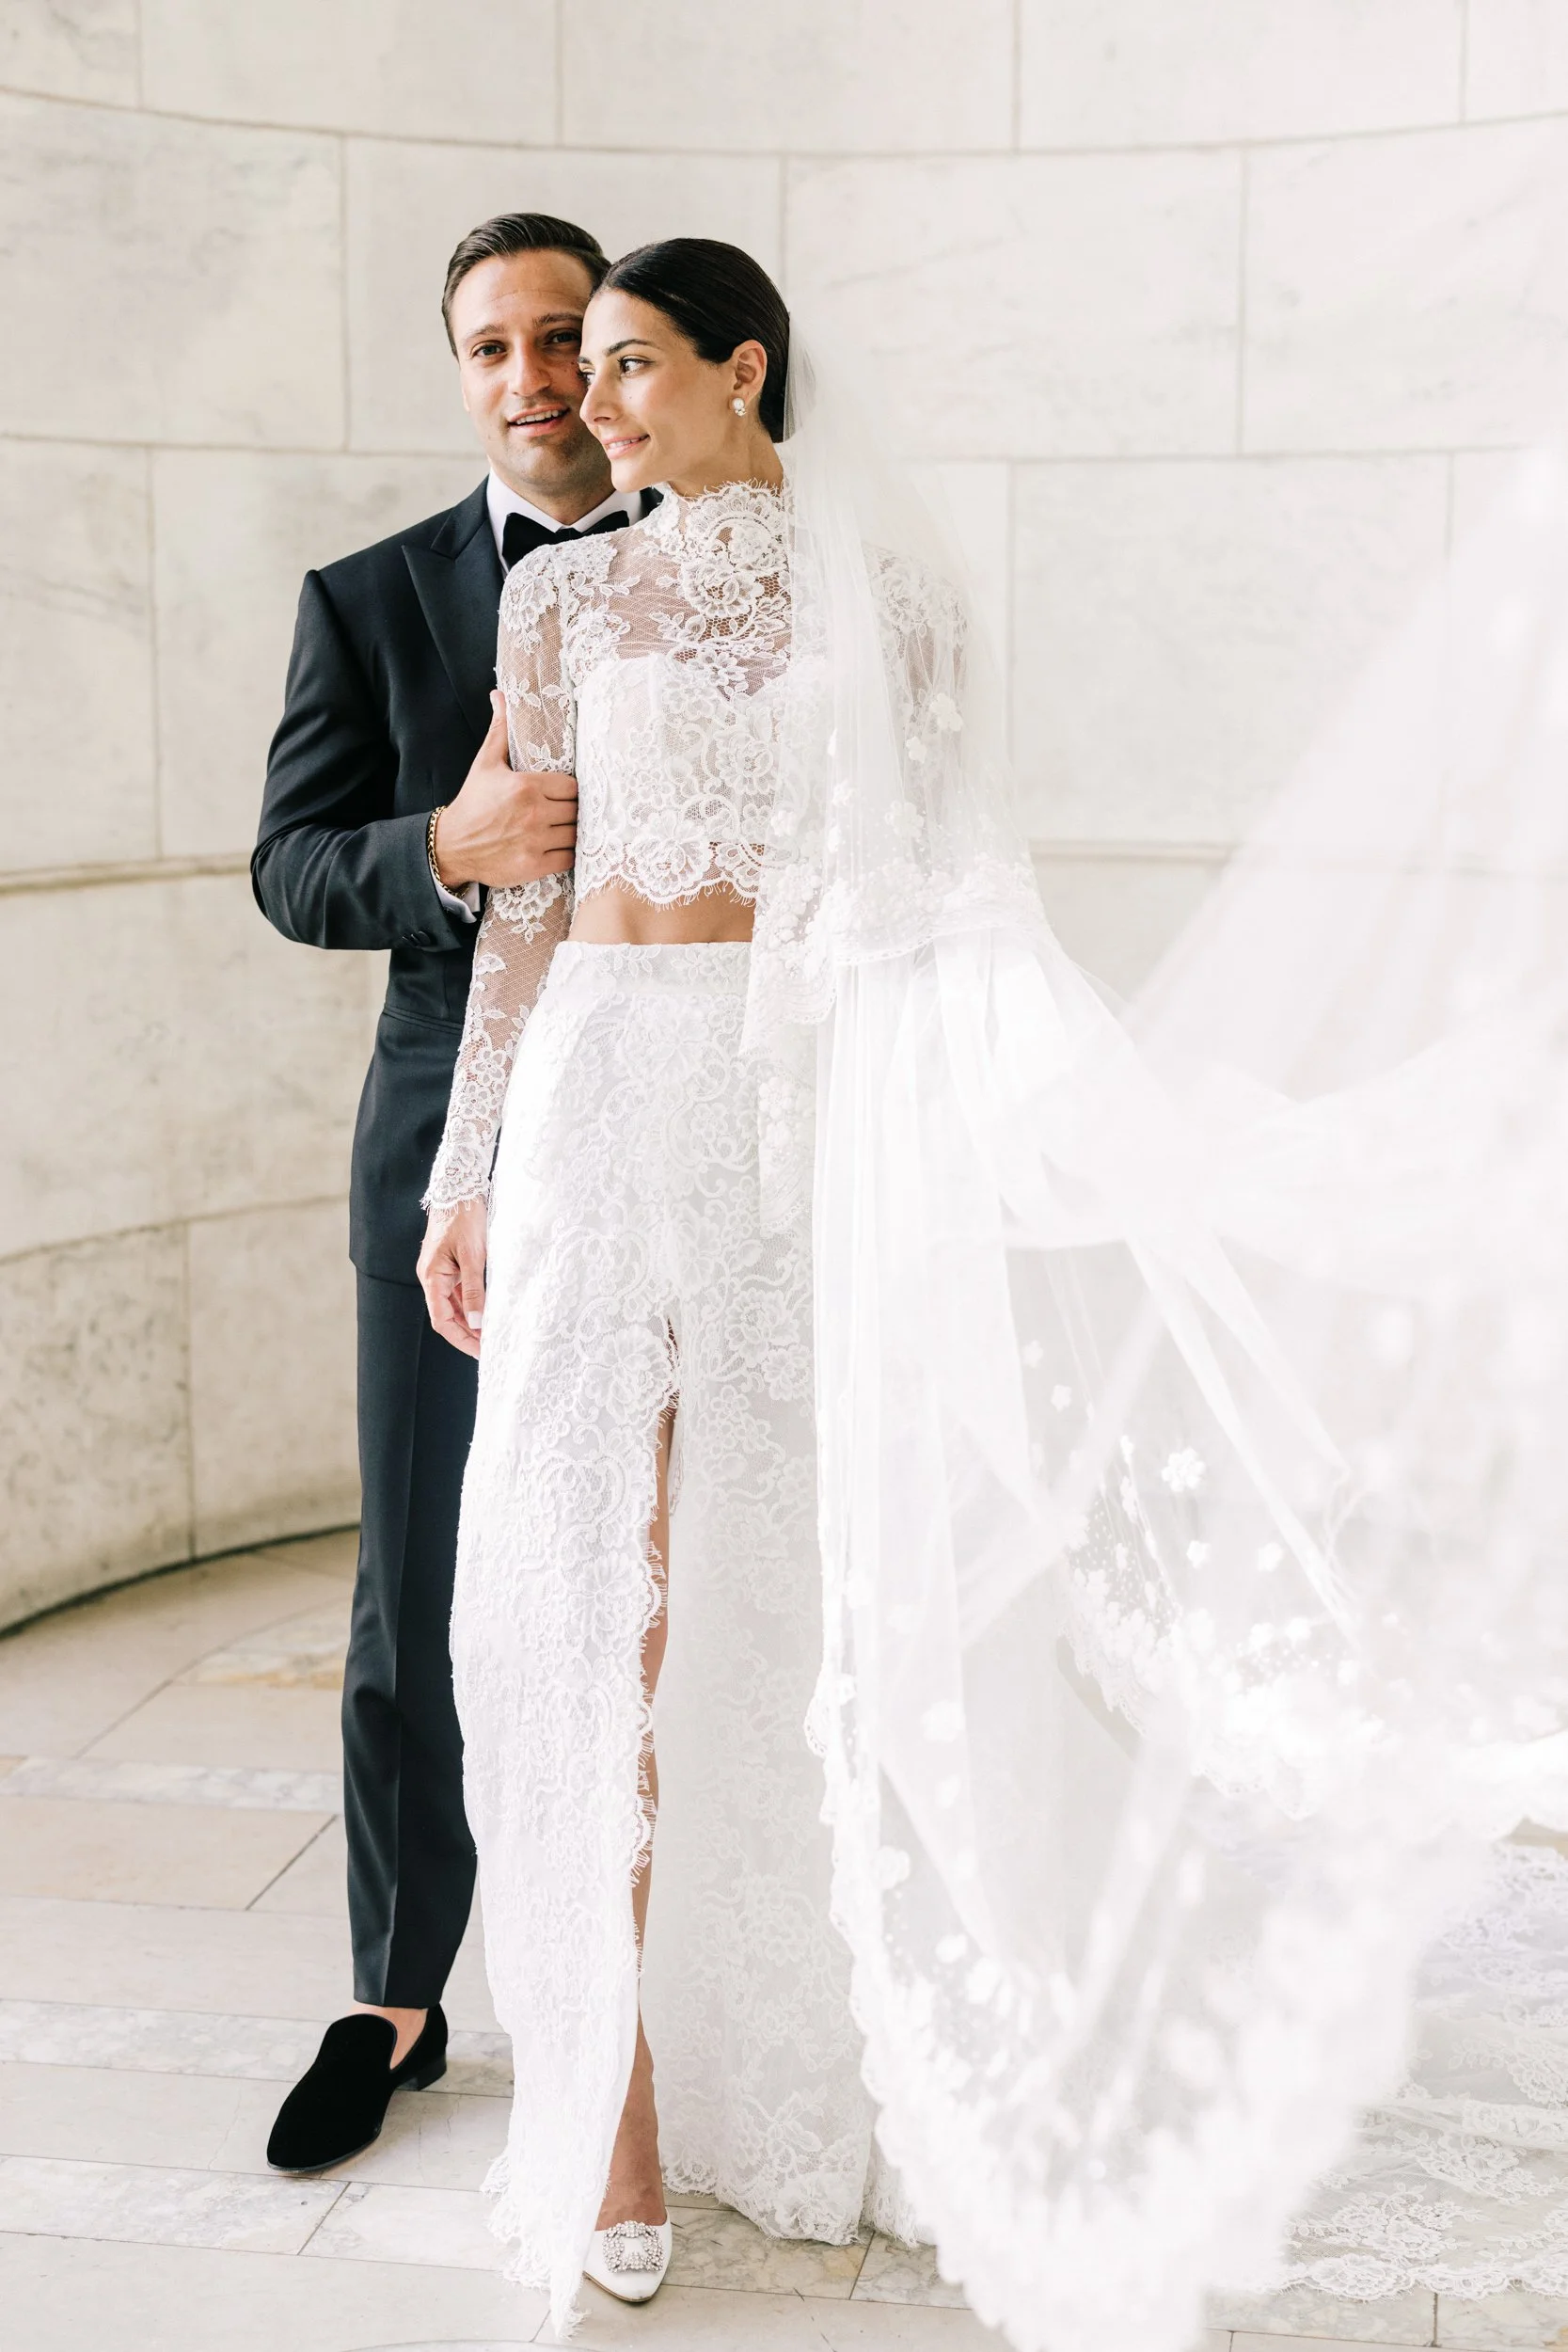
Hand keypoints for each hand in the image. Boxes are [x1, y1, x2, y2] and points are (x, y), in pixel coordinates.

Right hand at [418, 1198, 488, 1357]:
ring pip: (453, 1304)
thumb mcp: (473, 1255)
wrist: (460, 1186)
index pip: (442, 1320)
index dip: (461, 1339)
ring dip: (470, 1320)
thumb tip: (477, 1321)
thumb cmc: (465, 1217)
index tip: (481, 1352)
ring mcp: (440, 1270)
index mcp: (432, 1276)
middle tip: (490, 1348)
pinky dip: (471, 1303)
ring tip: (491, 1334)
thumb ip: (474, 1290)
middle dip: (467, 1334)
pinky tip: (486, 1310)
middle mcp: (432, 1276)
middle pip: (446, 1315)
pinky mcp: (450, 1262)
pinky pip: (459, 1290)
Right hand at [433, 691, 575, 890]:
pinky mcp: (533, 866)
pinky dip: (566, 855)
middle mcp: (533, 813)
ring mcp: (535, 841)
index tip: (559, 795)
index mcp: (526, 785)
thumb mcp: (485, 762)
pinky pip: (568, 859)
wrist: (452, 846)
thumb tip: (501, 695)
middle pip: (577, 810)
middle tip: (561, 813)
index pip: (571, 786)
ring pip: (575, 835)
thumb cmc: (472, 803)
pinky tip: (556, 848)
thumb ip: (500, 729)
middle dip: (571, 812)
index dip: (568, 791)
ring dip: (571, 833)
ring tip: (560, 830)